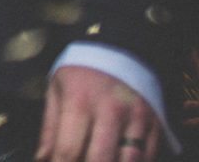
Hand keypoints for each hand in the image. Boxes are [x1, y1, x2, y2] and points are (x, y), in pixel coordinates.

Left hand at [38, 64, 161, 161]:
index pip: (68, 151)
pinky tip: (118, 160)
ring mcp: (137, 119)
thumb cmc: (81, 73)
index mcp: (80, 102)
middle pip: (100, 160)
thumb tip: (42, 160)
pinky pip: (148, 157)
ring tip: (99, 160)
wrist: (120, 48)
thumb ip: (50, 129)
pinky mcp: (156, 124)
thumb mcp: (56, 91)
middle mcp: (111, 111)